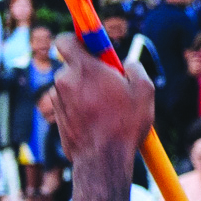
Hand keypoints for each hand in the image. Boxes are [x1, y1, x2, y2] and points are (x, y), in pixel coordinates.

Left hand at [50, 31, 160, 186]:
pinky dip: (80, 107)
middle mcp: (64, 80)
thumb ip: (134, 68)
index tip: (90, 44)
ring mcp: (57, 100)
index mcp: (83, 68)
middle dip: (88, 70)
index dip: (77, 39)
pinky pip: (69, 104)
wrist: (102, 161)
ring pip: (71, 86)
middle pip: (73, 64)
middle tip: (110, 82)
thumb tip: (127, 64)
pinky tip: (98, 121)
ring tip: (107, 108)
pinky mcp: (56, 117)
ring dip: (85, 91)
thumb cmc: (125, 124)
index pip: (65, 39)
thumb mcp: (144, 91)